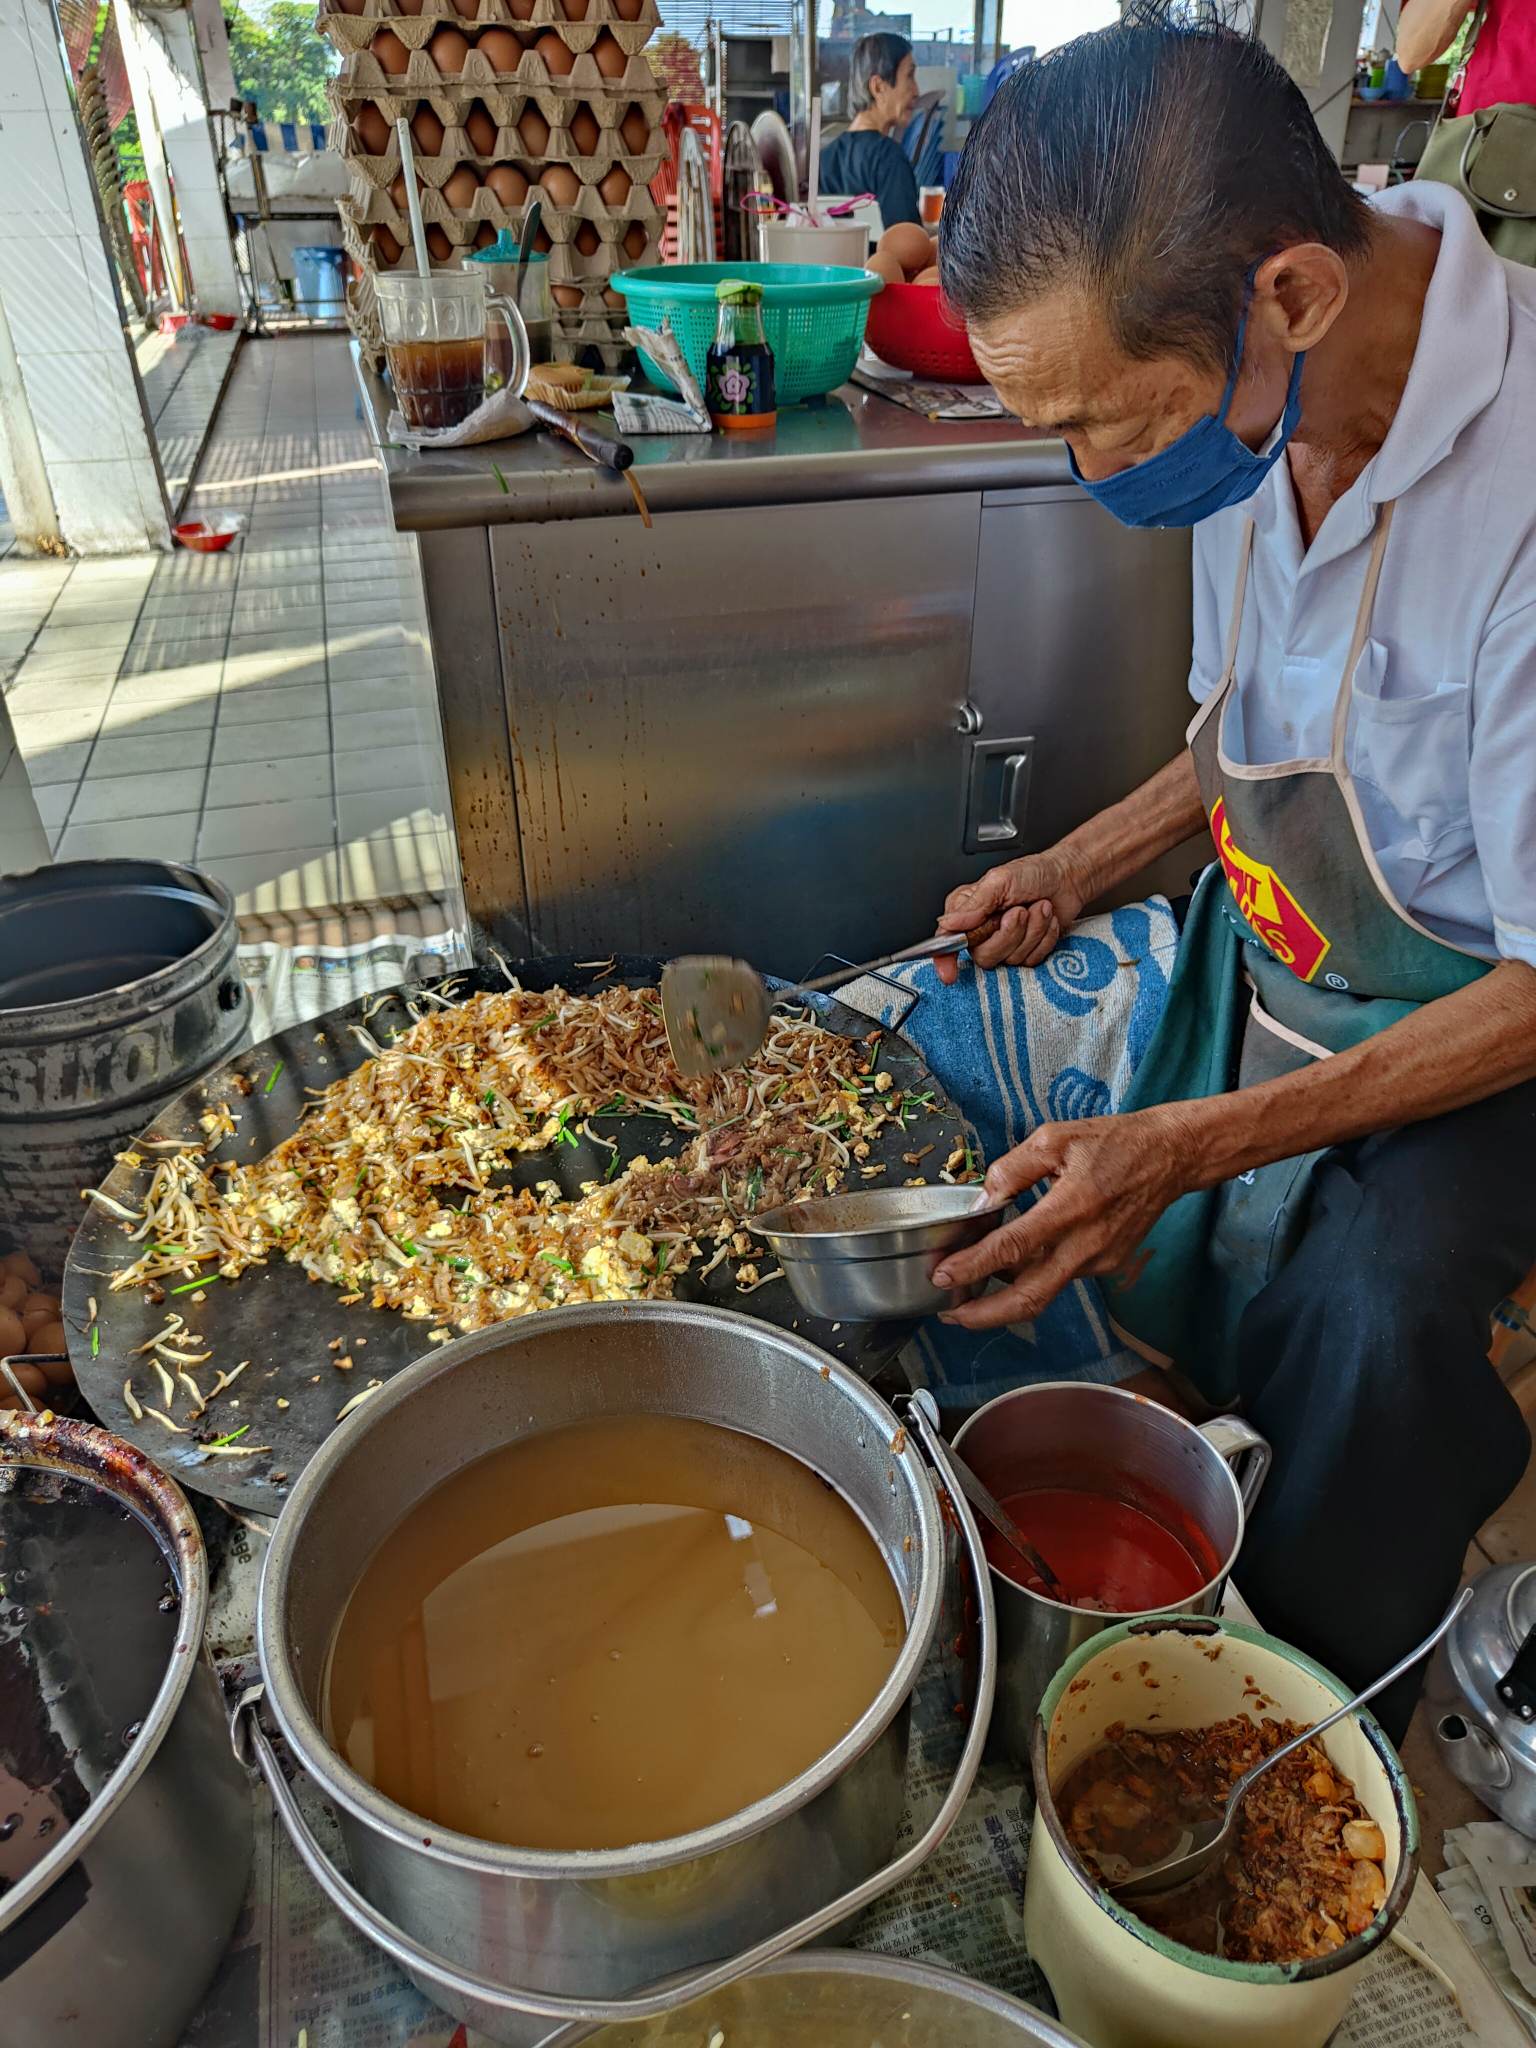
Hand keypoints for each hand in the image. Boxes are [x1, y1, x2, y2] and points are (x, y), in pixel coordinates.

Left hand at [931, 1108, 1196, 1328]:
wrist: (1169, 1157)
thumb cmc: (1113, 1142)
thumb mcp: (1055, 1138)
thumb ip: (1012, 1169)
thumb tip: (983, 1199)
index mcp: (1071, 1207)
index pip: (1013, 1248)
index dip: (974, 1266)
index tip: (943, 1276)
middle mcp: (1087, 1244)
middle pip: (1030, 1297)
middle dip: (985, 1314)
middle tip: (950, 1315)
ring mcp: (1099, 1260)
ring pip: (1043, 1292)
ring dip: (1003, 1300)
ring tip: (967, 1294)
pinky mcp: (1107, 1265)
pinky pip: (1060, 1278)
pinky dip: (1030, 1279)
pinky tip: (1007, 1267)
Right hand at [933, 846, 1092, 983]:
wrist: (1066, 878)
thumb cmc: (1033, 873)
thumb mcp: (1000, 880)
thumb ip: (973, 905)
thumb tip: (948, 923)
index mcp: (967, 911)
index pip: (947, 941)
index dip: (945, 960)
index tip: (949, 974)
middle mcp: (982, 931)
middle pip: (984, 956)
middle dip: (1009, 933)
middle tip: (1019, 910)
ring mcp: (1004, 944)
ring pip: (1011, 959)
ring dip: (1032, 931)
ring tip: (1036, 909)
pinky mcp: (1024, 952)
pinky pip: (1031, 961)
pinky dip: (1044, 938)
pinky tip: (1045, 921)